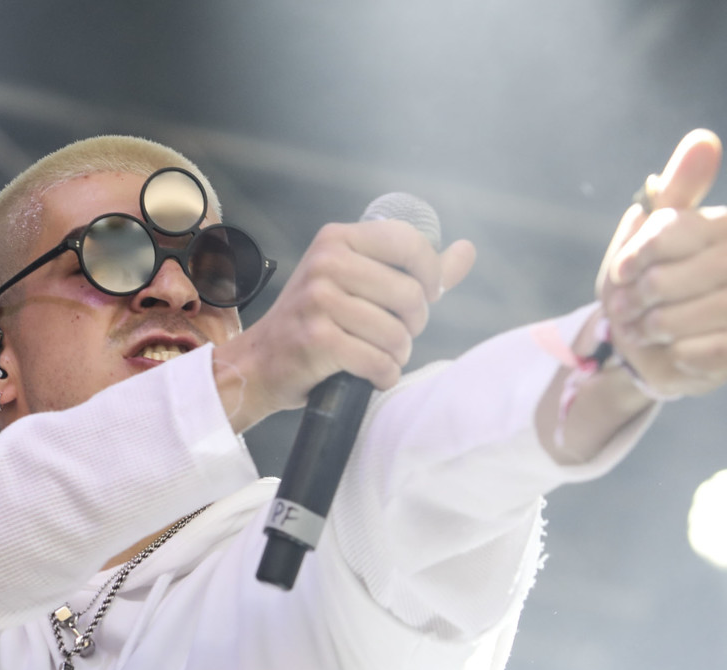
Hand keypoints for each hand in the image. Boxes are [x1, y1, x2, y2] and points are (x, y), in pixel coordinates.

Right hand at [214, 219, 475, 430]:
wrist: (260, 363)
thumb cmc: (315, 322)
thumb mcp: (359, 283)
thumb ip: (415, 268)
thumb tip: (466, 251)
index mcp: (338, 238)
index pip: (409, 243)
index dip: (430, 276)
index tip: (424, 297)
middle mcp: (326, 262)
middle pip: (410, 295)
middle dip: (412, 326)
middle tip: (393, 336)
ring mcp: (318, 300)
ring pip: (397, 333)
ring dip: (397, 355)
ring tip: (379, 357)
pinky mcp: (317, 339)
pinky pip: (378, 361)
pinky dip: (383, 375)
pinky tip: (372, 374)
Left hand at [595, 129, 726, 396]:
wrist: (640, 347)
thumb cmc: (640, 288)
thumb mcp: (641, 238)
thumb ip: (672, 190)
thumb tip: (705, 139)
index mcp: (718, 227)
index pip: (678, 227)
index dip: (642, 252)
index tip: (622, 270)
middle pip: (686, 273)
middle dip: (644, 294)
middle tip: (625, 306)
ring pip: (696, 313)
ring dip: (655, 326)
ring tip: (642, 328)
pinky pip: (711, 349)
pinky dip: (678, 352)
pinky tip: (671, 349)